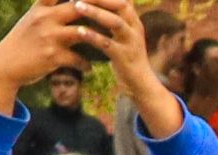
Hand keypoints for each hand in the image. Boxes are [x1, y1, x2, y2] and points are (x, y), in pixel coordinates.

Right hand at [0, 0, 102, 114]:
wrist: (5, 65)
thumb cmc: (21, 42)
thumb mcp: (32, 20)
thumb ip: (49, 10)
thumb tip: (72, 5)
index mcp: (41, 8)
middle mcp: (45, 18)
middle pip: (78, 6)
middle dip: (99, 8)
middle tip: (116, 12)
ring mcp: (49, 37)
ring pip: (82, 32)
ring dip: (98, 38)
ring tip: (108, 43)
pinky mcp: (52, 56)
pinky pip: (78, 59)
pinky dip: (86, 64)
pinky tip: (90, 68)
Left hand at [74, 0, 178, 126]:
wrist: (140, 84)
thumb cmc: (126, 56)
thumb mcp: (122, 34)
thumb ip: (111, 18)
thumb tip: (91, 4)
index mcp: (133, 21)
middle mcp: (135, 29)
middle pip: (120, 5)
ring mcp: (131, 43)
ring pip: (115, 22)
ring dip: (95, 12)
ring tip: (76, 5)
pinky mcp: (124, 57)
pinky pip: (107, 44)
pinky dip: (93, 36)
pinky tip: (79, 31)